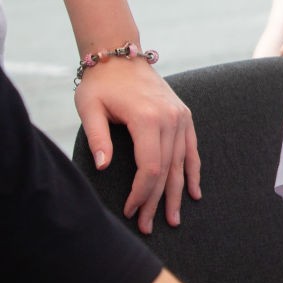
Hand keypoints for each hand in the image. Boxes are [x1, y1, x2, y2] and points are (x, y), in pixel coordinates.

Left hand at [76, 54, 200, 232]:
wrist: (120, 56)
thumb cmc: (100, 84)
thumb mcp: (89, 108)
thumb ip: (97, 138)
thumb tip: (104, 167)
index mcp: (147, 118)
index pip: (150, 167)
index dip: (141, 194)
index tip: (130, 211)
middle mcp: (170, 119)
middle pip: (167, 170)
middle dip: (156, 201)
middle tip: (148, 227)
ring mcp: (180, 117)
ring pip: (181, 164)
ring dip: (176, 194)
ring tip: (172, 219)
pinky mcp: (184, 116)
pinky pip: (192, 150)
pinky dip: (193, 172)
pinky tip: (194, 193)